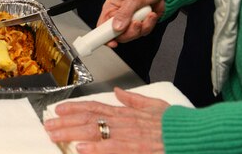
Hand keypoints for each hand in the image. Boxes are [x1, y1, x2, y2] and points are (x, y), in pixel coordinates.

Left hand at [44, 87, 167, 152]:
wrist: (193, 136)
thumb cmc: (176, 125)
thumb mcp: (155, 106)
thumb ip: (134, 100)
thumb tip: (118, 92)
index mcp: (127, 113)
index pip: (94, 107)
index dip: (74, 108)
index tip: (58, 109)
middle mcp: (123, 122)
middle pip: (88, 119)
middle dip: (65, 122)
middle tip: (47, 125)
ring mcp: (128, 136)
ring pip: (93, 132)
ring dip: (71, 133)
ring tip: (54, 135)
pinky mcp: (136, 149)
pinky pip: (112, 148)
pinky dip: (95, 148)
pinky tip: (80, 149)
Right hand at [97, 0, 164, 46]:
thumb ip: (124, 13)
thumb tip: (116, 27)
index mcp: (111, 8)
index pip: (102, 26)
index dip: (105, 36)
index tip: (113, 42)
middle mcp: (118, 15)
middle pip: (118, 34)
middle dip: (130, 32)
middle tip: (137, 23)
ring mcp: (129, 21)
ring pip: (131, 35)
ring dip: (142, 27)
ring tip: (146, 16)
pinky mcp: (140, 24)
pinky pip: (142, 32)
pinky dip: (149, 25)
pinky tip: (151, 15)